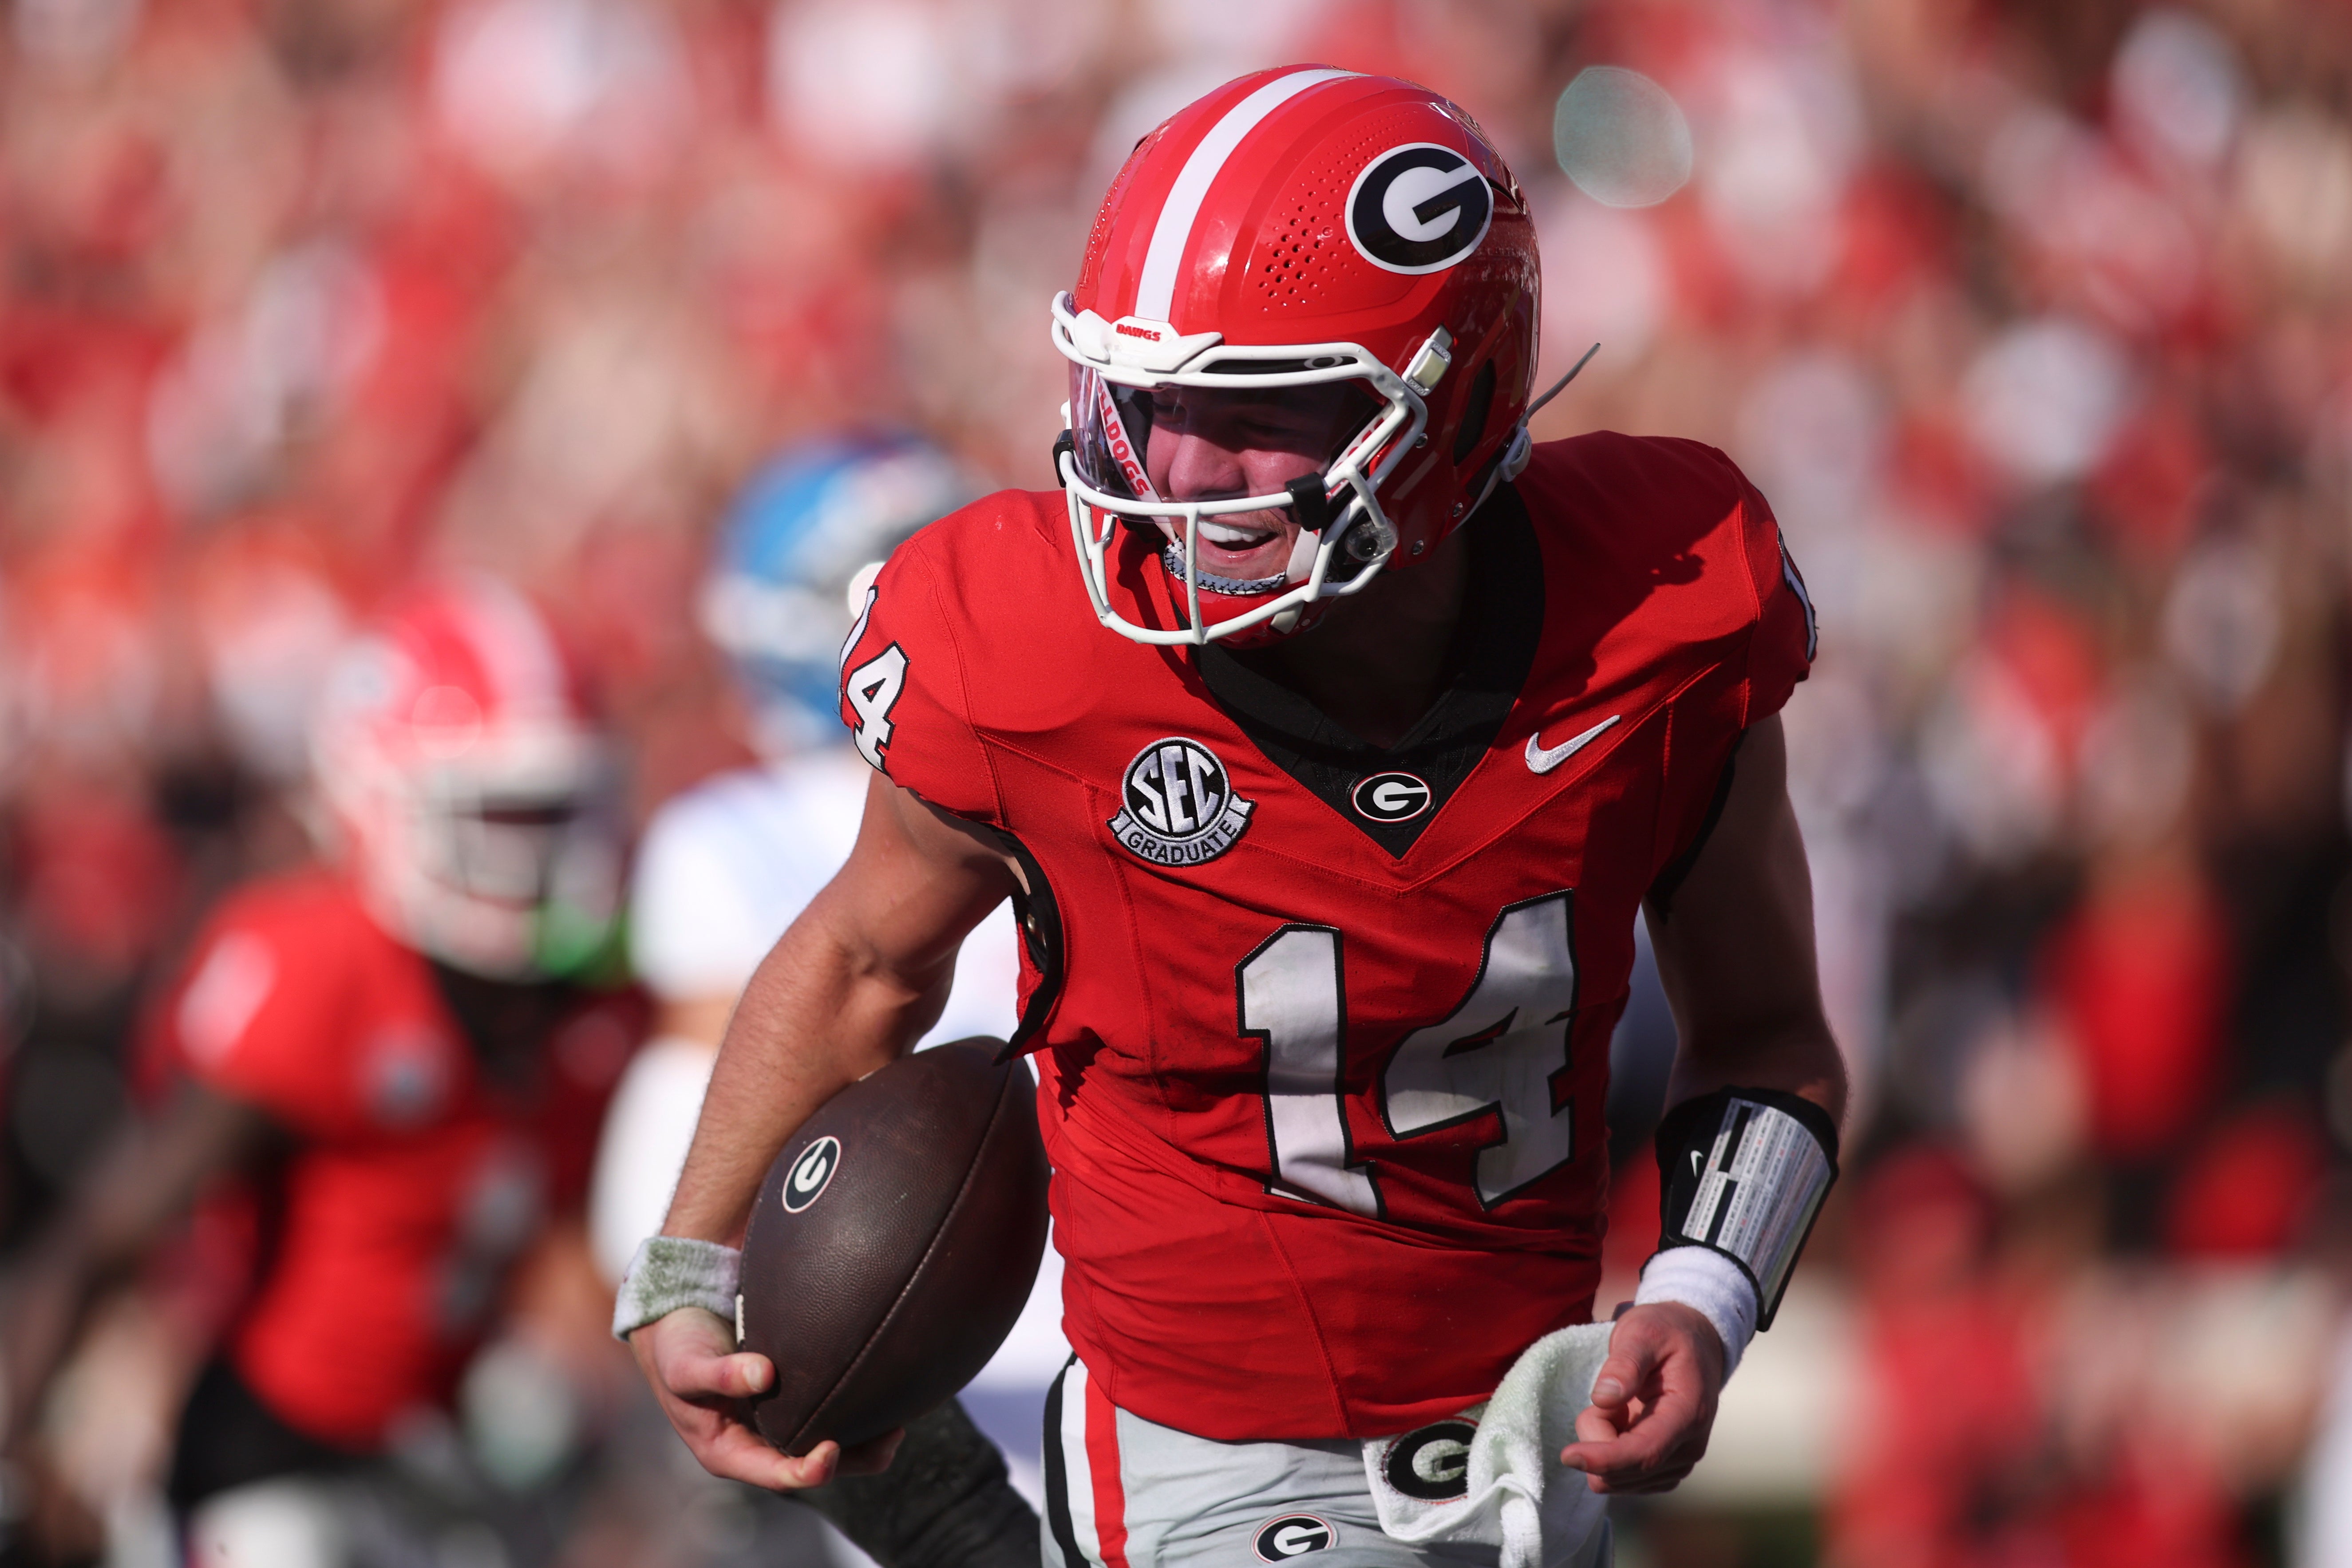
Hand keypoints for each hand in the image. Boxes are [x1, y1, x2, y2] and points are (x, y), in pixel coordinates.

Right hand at [628, 1307, 903, 1489]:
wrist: (679, 1325)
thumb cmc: (678, 1349)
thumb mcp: (687, 1365)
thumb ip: (719, 1373)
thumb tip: (764, 1374)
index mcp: (728, 1450)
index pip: (774, 1473)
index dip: (805, 1471)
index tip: (832, 1450)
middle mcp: (757, 1443)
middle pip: (808, 1465)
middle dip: (851, 1460)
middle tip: (889, 1439)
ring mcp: (775, 1424)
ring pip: (823, 1443)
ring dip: (861, 1442)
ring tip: (898, 1426)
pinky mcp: (789, 1400)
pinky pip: (825, 1413)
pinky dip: (853, 1410)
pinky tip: (881, 1393)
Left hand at [1558, 1301, 1724, 1493]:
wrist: (1694, 1343)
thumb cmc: (1667, 1333)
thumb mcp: (1643, 1331)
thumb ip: (1625, 1363)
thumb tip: (1602, 1399)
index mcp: (1688, 1413)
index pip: (1645, 1453)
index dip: (1604, 1459)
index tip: (1567, 1455)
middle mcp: (1689, 1447)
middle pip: (1623, 1470)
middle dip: (1596, 1435)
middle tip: (1608, 1391)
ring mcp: (1678, 1463)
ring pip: (1615, 1478)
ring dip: (1602, 1441)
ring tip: (1621, 1402)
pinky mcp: (1664, 1470)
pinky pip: (1619, 1478)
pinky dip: (1608, 1450)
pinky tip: (1623, 1419)